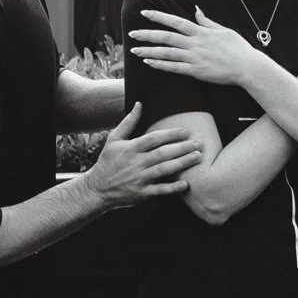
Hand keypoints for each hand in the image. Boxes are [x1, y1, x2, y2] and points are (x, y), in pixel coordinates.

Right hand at [87, 104, 202, 206]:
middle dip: (182, 148)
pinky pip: (160, 190)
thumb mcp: (114, 139)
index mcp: (131, 148)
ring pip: (164, 170)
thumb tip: (139, 104)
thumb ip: (129, 122)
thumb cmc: (108, 161)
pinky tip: (186, 183)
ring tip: (198, 157)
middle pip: (163, 153)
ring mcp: (140, 179)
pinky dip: (173, 188)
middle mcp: (136, 163)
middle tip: (199, 144)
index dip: (170, 134)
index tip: (185, 132)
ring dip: (182, 163)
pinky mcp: (142, 194)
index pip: (154, 139)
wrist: (97, 189)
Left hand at [127, 6, 257, 85]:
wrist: (248, 67)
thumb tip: (196, 10)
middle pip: (166, 37)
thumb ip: (207, 22)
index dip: (158, 16)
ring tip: (134, 50)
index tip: (144, 13)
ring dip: (149, 50)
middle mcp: (195, 43)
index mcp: (201, 32)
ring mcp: (195, 58)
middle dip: (147, 34)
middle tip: (131, 33)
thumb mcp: (223, 30)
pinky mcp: (196, 72)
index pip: (175, 21)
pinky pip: (174, 68)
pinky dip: (160, 64)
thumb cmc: (238, 48)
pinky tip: (149, 62)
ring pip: (167, 52)